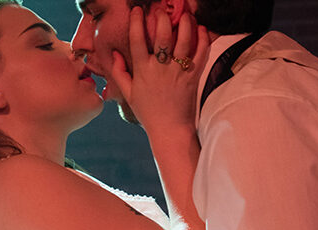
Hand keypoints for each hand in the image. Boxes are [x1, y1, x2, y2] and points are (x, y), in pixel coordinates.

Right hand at [109, 7, 208, 133]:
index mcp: (142, 70)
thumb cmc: (148, 113)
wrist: (169, 130)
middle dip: (162, 18)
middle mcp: (160, 69)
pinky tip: (201, 30)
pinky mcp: (192, 78)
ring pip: (183, 41)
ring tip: (185, 14)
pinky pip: (200, 55)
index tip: (137, 10)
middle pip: (162, 36)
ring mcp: (178, 72)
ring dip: (185, 24)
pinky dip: (202, 41)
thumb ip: (120, 72)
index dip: (136, 22)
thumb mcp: (129, 93)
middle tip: (162, 10)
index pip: (137, 40)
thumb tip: (114, 54)